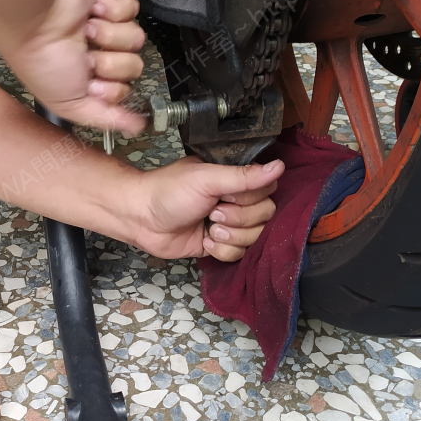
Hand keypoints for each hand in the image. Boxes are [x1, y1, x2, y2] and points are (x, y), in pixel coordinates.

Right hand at [1, 0, 145, 133]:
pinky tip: (93, 11)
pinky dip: (114, 10)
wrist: (36, 19)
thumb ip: (105, 118)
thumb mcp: (71, 105)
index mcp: (89, 77)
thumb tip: (136, 128)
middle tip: (87, 58)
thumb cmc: (42, 62)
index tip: (90, 84)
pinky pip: (132, 7)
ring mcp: (106, 22)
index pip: (124, 89)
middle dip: (111, 65)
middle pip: (134, 66)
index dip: (112, 89)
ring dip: (110, 37)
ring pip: (136, 38)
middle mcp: (99, 51)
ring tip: (86, 31)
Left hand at [129, 157, 283, 261]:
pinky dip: (221, 250)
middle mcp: (235, 200)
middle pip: (264, 216)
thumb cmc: (168, 191)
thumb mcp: (206, 179)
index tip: (227, 197)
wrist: (141, 218)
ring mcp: (228, 224)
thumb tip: (279, 166)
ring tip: (208, 227)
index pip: (267, 191)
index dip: (251, 198)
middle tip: (213, 213)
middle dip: (239, 219)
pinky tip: (204, 241)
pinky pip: (239, 254)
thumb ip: (243, 176)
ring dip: (230, 236)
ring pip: (254, 237)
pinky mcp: (219, 244)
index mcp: (233, 180)